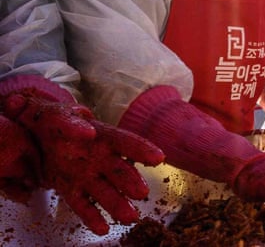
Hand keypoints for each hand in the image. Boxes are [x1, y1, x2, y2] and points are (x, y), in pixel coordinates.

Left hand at [3, 89, 164, 234]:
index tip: (158, 158)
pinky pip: (82, 204)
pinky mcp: (69, 189)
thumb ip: (70, 122)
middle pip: (119, 171)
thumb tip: (89, 131)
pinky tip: (102, 228)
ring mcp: (85, 175)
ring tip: (129, 218)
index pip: (125, 142)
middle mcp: (99, 158)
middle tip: (141, 192)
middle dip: (130, 182)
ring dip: (117, 204)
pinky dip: (92, 217)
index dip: (142, 149)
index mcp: (101, 136)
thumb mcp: (54, 114)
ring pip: (104, 191)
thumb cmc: (46, 119)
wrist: (28, 133)